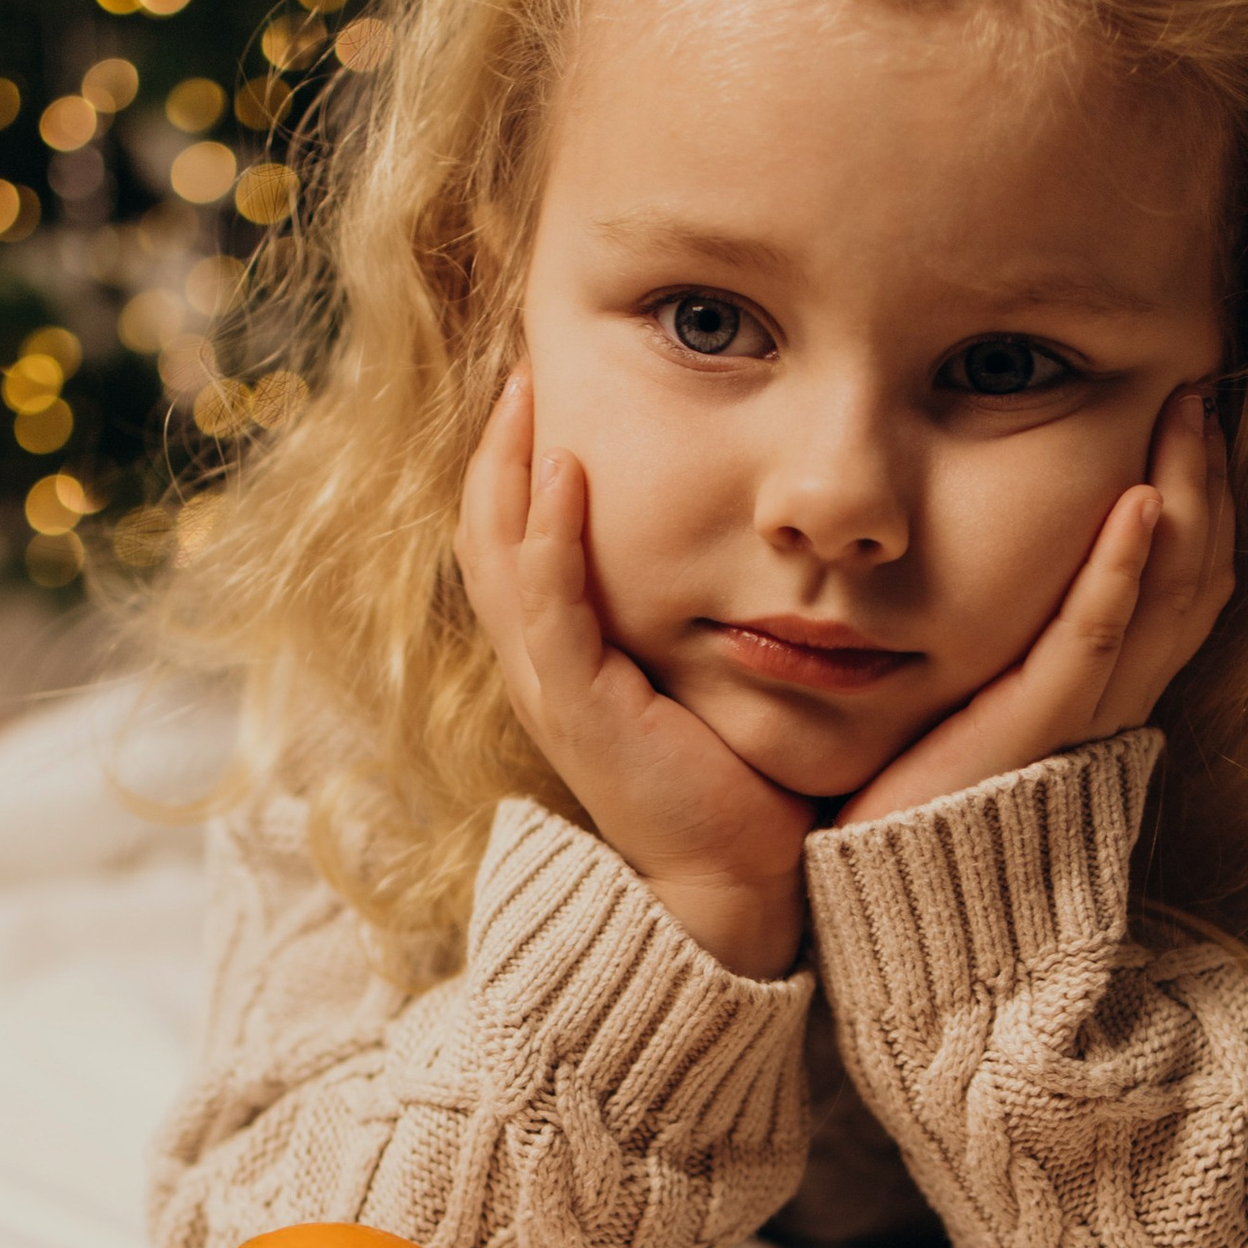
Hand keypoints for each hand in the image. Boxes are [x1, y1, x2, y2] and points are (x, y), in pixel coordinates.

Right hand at [457, 370, 812, 978]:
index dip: (521, 461)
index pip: (520, 539)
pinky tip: (565, 468)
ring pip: (497, 556)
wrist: (735, 889)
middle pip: (487, 531)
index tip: (548, 384)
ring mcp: (550, 686)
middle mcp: (543, 666)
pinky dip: (548, 533)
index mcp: (569, 657)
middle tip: (523, 359)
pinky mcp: (575, 707)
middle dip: (499, 443)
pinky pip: (545, 604)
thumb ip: (714, 615)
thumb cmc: (740, 788)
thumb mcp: (716, 679)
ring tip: (525, 387)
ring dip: (507, 466)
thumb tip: (760, 544)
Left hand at [834, 383, 1235, 829]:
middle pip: (1195, 577)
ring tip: (1183, 419)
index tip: (1193, 422)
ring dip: (1182, 499)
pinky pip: (1090, 641)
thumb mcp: (979, 695)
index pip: (1185, 585)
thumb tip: (1009, 558)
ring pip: (1165, 598)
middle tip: (1198, 393)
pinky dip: (1118, 571)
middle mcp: (1110, 704)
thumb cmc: (915, 797)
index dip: (1204, 503)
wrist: (888, 893)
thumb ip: (1011, 640)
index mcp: (1104, 694)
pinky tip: (1134, 504)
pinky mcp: (1032, 728)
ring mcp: (1078, 719)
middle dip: (1205, 480)